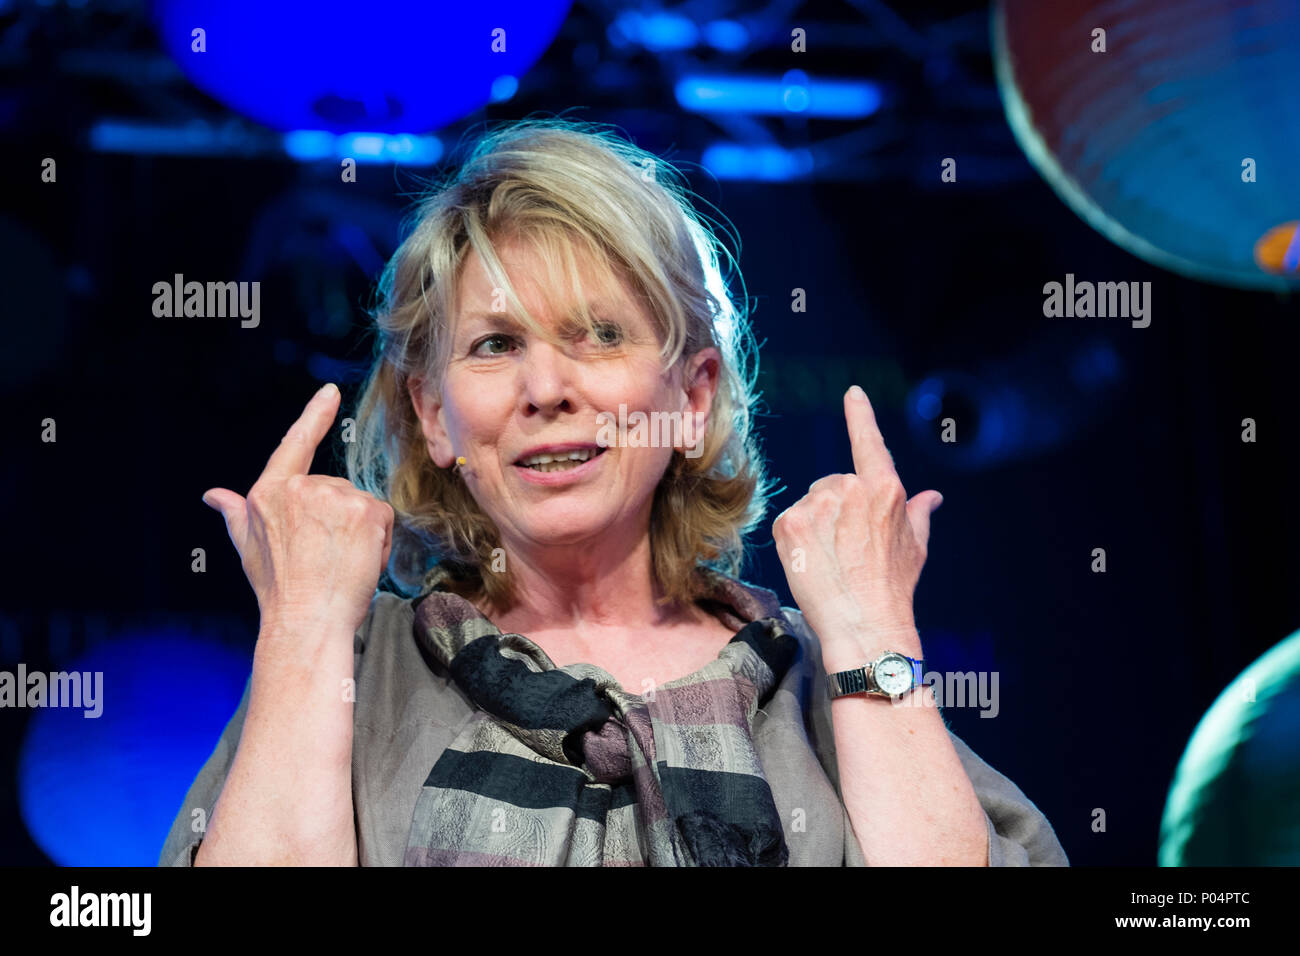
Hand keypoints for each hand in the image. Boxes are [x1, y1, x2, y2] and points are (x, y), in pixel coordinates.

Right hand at [201, 383, 395, 635]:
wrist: (307, 620)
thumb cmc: (280, 590)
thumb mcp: (248, 548)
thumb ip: (235, 513)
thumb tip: (213, 495)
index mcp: (269, 493)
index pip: (296, 444)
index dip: (314, 415)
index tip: (330, 392)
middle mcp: (300, 488)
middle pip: (337, 489)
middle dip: (339, 519)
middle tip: (326, 556)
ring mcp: (334, 496)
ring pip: (361, 504)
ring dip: (360, 531)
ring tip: (339, 562)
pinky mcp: (364, 510)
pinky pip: (382, 517)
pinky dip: (379, 539)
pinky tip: (359, 560)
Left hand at [771, 386, 941, 661]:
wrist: (864, 625)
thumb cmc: (893, 589)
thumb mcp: (915, 547)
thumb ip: (919, 513)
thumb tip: (933, 496)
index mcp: (885, 489)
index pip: (869, 443)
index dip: (860, 416)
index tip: (852, 393)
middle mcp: (851, 489)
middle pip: (832, 485)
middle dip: (836, 508)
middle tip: (847, 548)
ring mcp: (819, 504)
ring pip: (810, 503)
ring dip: (815, 524)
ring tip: (831, 559)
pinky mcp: (791, 522)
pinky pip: (789, 520)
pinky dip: (795, 538)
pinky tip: (811, 562)